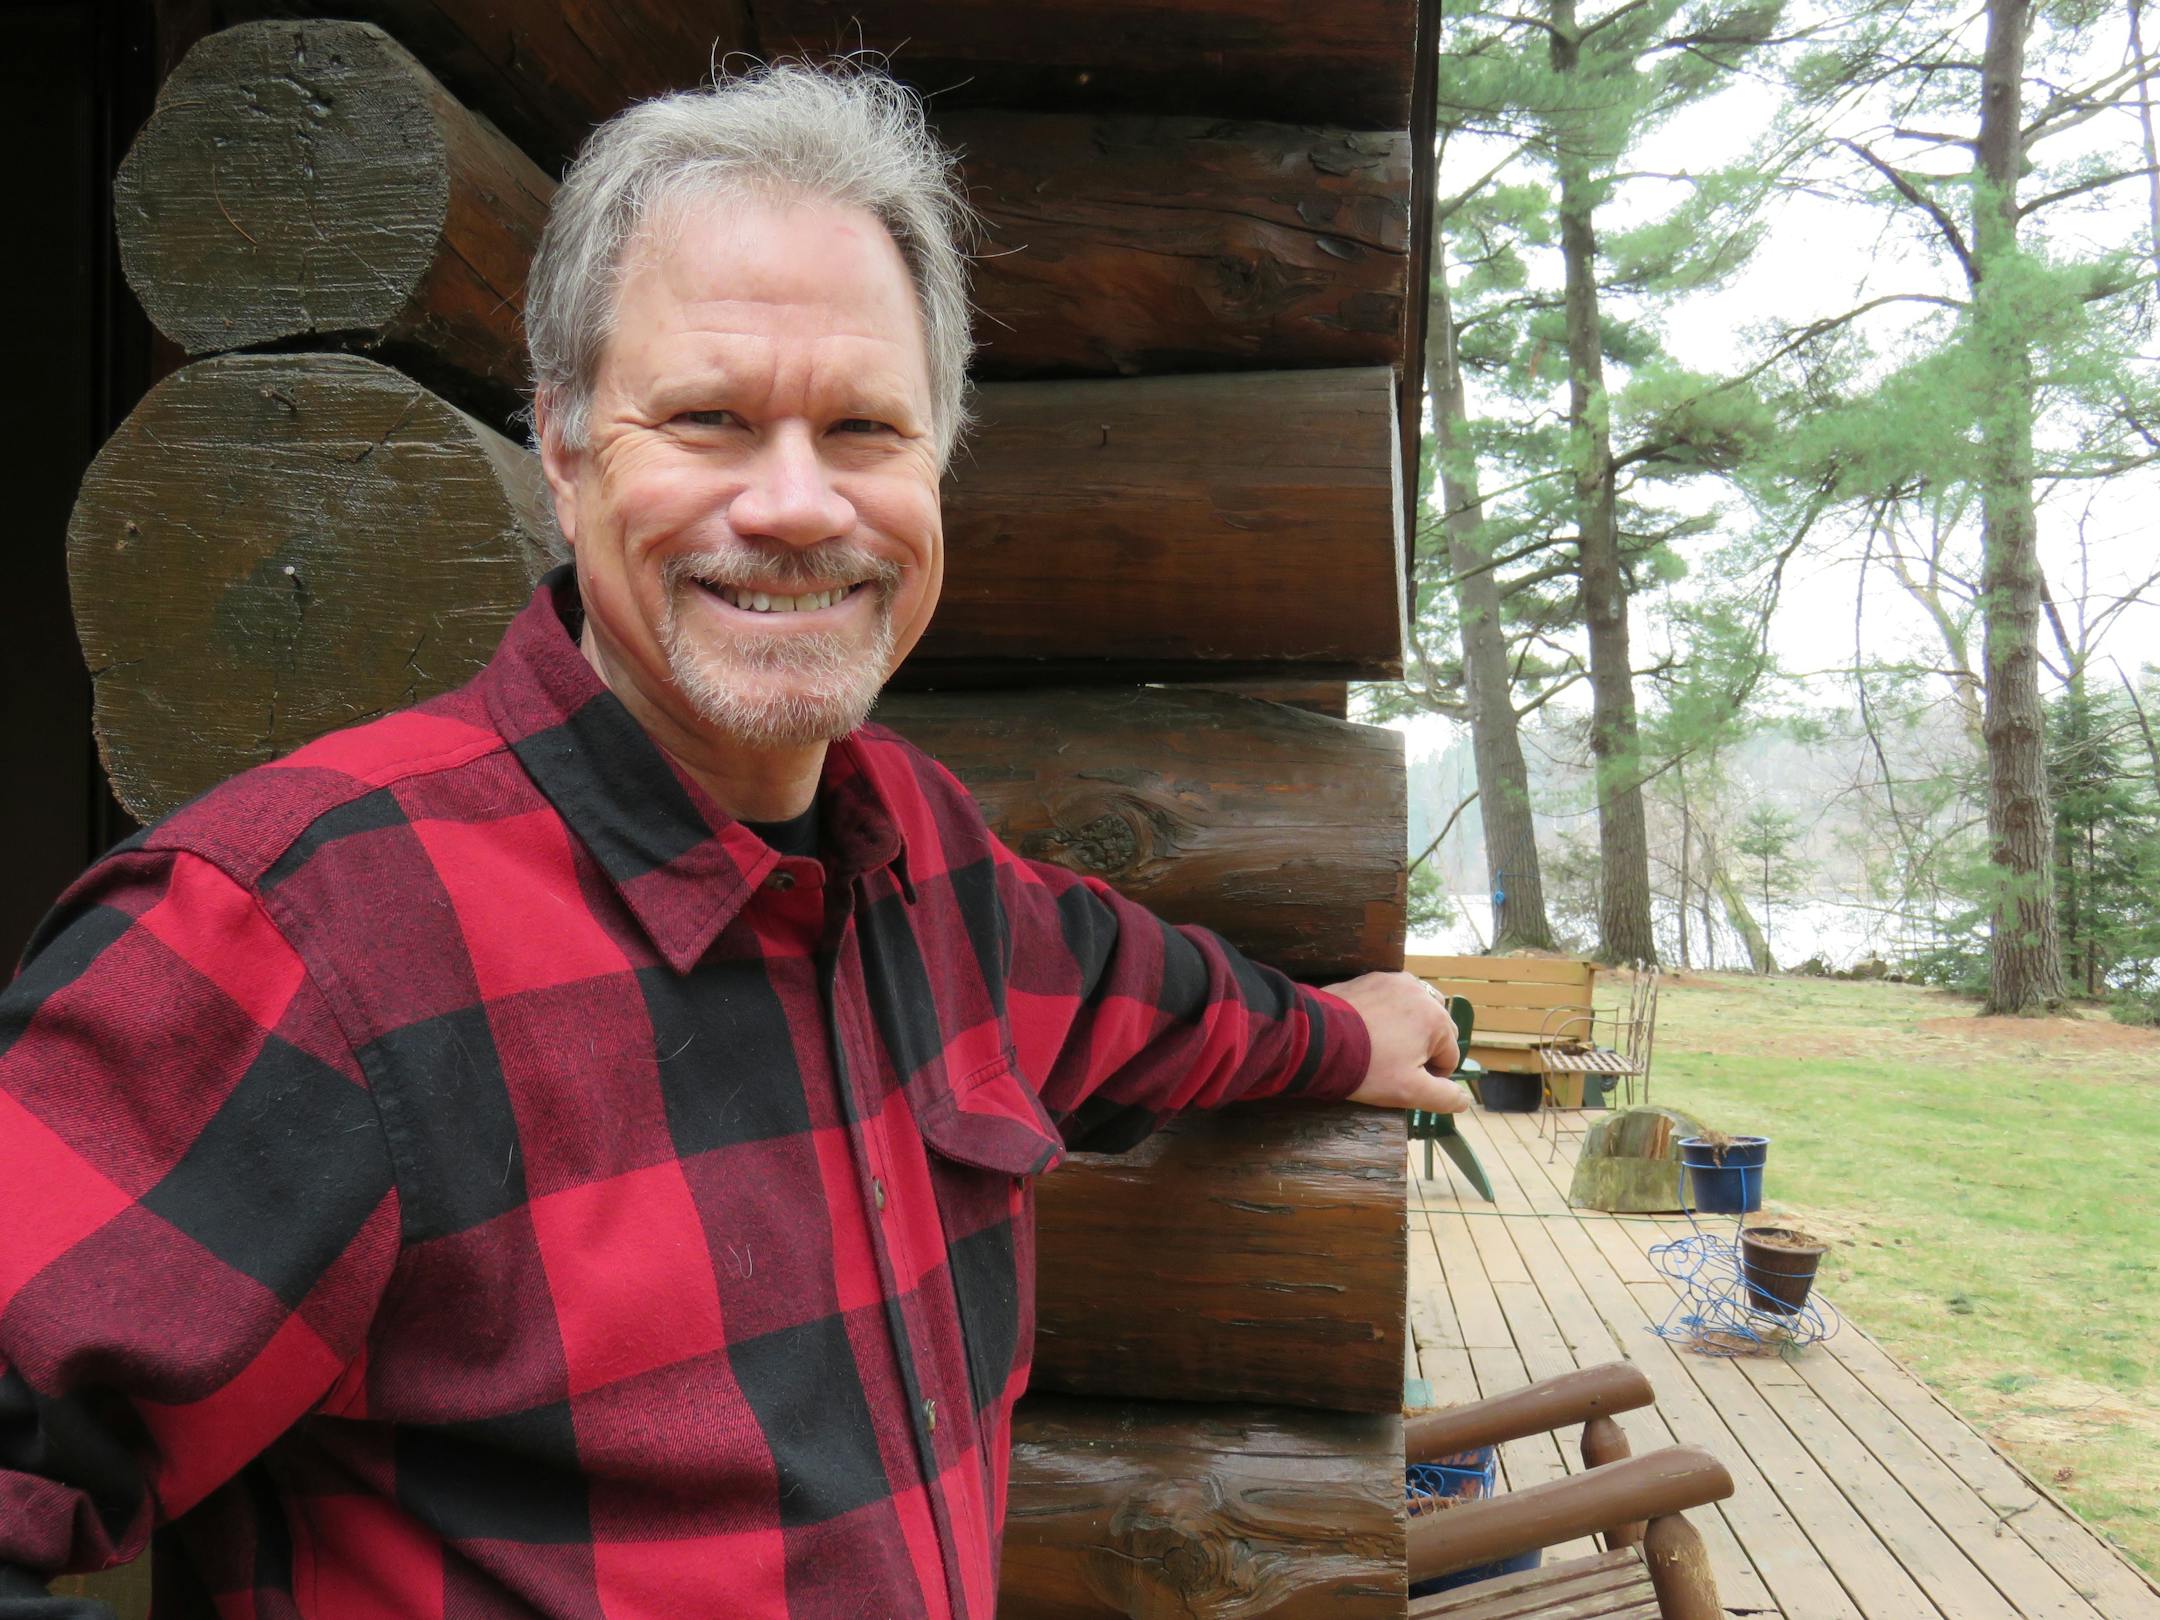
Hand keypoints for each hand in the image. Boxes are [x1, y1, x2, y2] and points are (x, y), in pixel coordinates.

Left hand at [1326, 971, 1471, 1113]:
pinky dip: (1386, 1014)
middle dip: (1422, 1051)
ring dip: (1407, 1030)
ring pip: (1414, 1011)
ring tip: (1383, 1048)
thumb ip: (1443, 1097)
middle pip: (1435, 1031)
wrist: (1316, 1041)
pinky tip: (1368, 1030)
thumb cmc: (1367, 1068)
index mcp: (1436, 1019)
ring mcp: (1393, 981)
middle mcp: (1420, 992)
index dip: (1432, 1077)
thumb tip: (1463, 1100)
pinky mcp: (1369, 979)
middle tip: (1393, 1068)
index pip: (1450, 1057)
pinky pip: (1390, 999)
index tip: (1405, 1084)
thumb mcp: (1409, 1091)